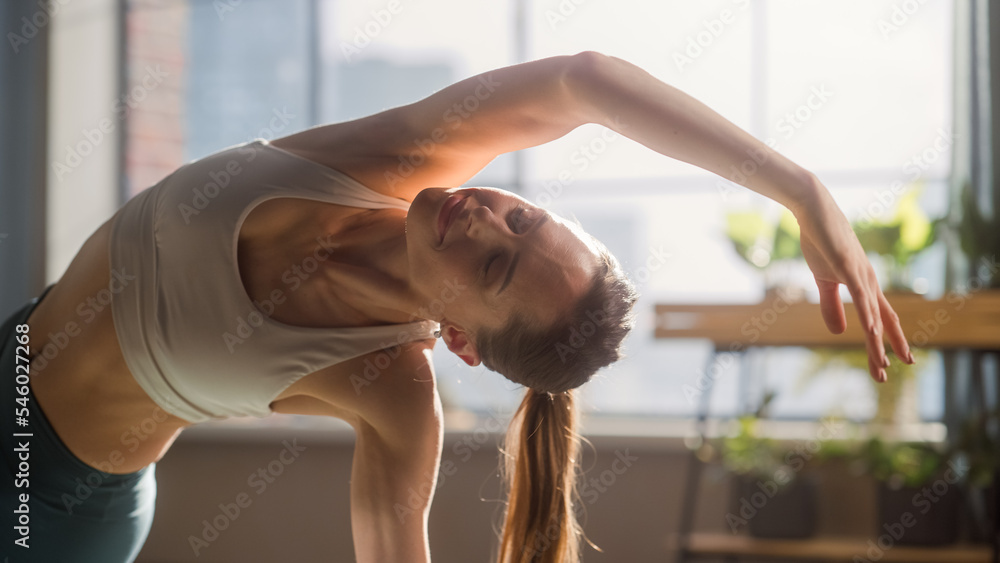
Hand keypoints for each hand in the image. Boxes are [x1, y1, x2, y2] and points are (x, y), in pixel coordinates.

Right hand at [793, 180, 913, 381]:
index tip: (887, 365)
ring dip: (877, 340)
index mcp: (864, 284)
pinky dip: (867, 314)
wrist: (814, 209)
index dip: (885, 342)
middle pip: (884, 321)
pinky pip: (861, 295)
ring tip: (882, 363)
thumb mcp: (823, 279)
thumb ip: (830, 305)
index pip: (880, 319)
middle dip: (888, 348)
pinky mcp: (848, 266)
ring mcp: (861, 274)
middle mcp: (869, 281)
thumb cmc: (820, 240)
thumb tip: (839, 332)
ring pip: (873, 314)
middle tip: (887, 375)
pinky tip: (872, 330)